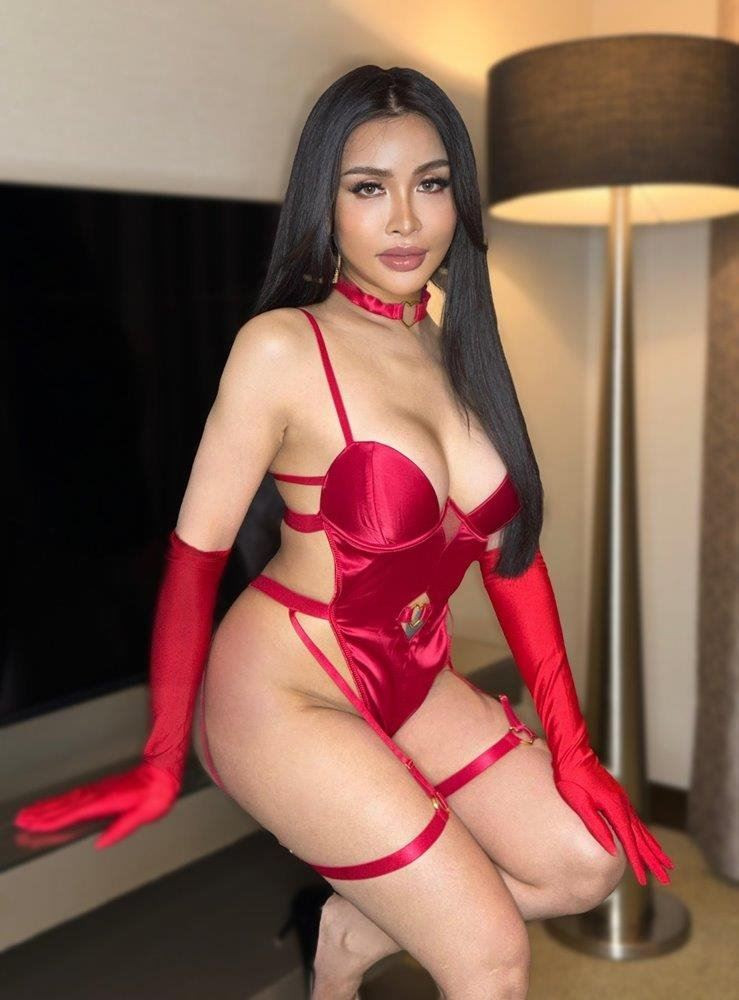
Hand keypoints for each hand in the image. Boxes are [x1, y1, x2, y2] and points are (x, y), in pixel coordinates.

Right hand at [13, 761, 180, 849]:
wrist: (163, 773)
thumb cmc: (157, 794)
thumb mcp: (145, 815)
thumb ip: (121, 829)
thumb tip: (101, 844)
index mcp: (107, 801)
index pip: (74, 814)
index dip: (53, 821)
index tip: (34, 825)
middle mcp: (98, 794)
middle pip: (63, 806)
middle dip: (40, 814)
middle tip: (20, 821)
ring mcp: (97, 790)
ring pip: (65, 800)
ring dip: (45, 807)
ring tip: (26, 814)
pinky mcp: (99, 789)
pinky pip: (73, 796)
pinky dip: (58, 802)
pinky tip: (50, 806)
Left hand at [553, 749, 674, 885]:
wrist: (572, 753)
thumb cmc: (570, 778)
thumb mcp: (579, 803)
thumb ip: (596, 826)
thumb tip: (612, 850)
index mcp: (614, 808)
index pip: (629, 842)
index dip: (638, 863)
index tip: (645, 881)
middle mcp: (623, 805)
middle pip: (642, 838)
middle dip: (654, 859)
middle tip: (667, 878)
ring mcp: (622, 801)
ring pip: (642, 830)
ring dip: (653, 848)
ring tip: (665, 863)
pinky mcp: (618, 797)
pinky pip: (635, 821)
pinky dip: (644, 834)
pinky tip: (646, 841)